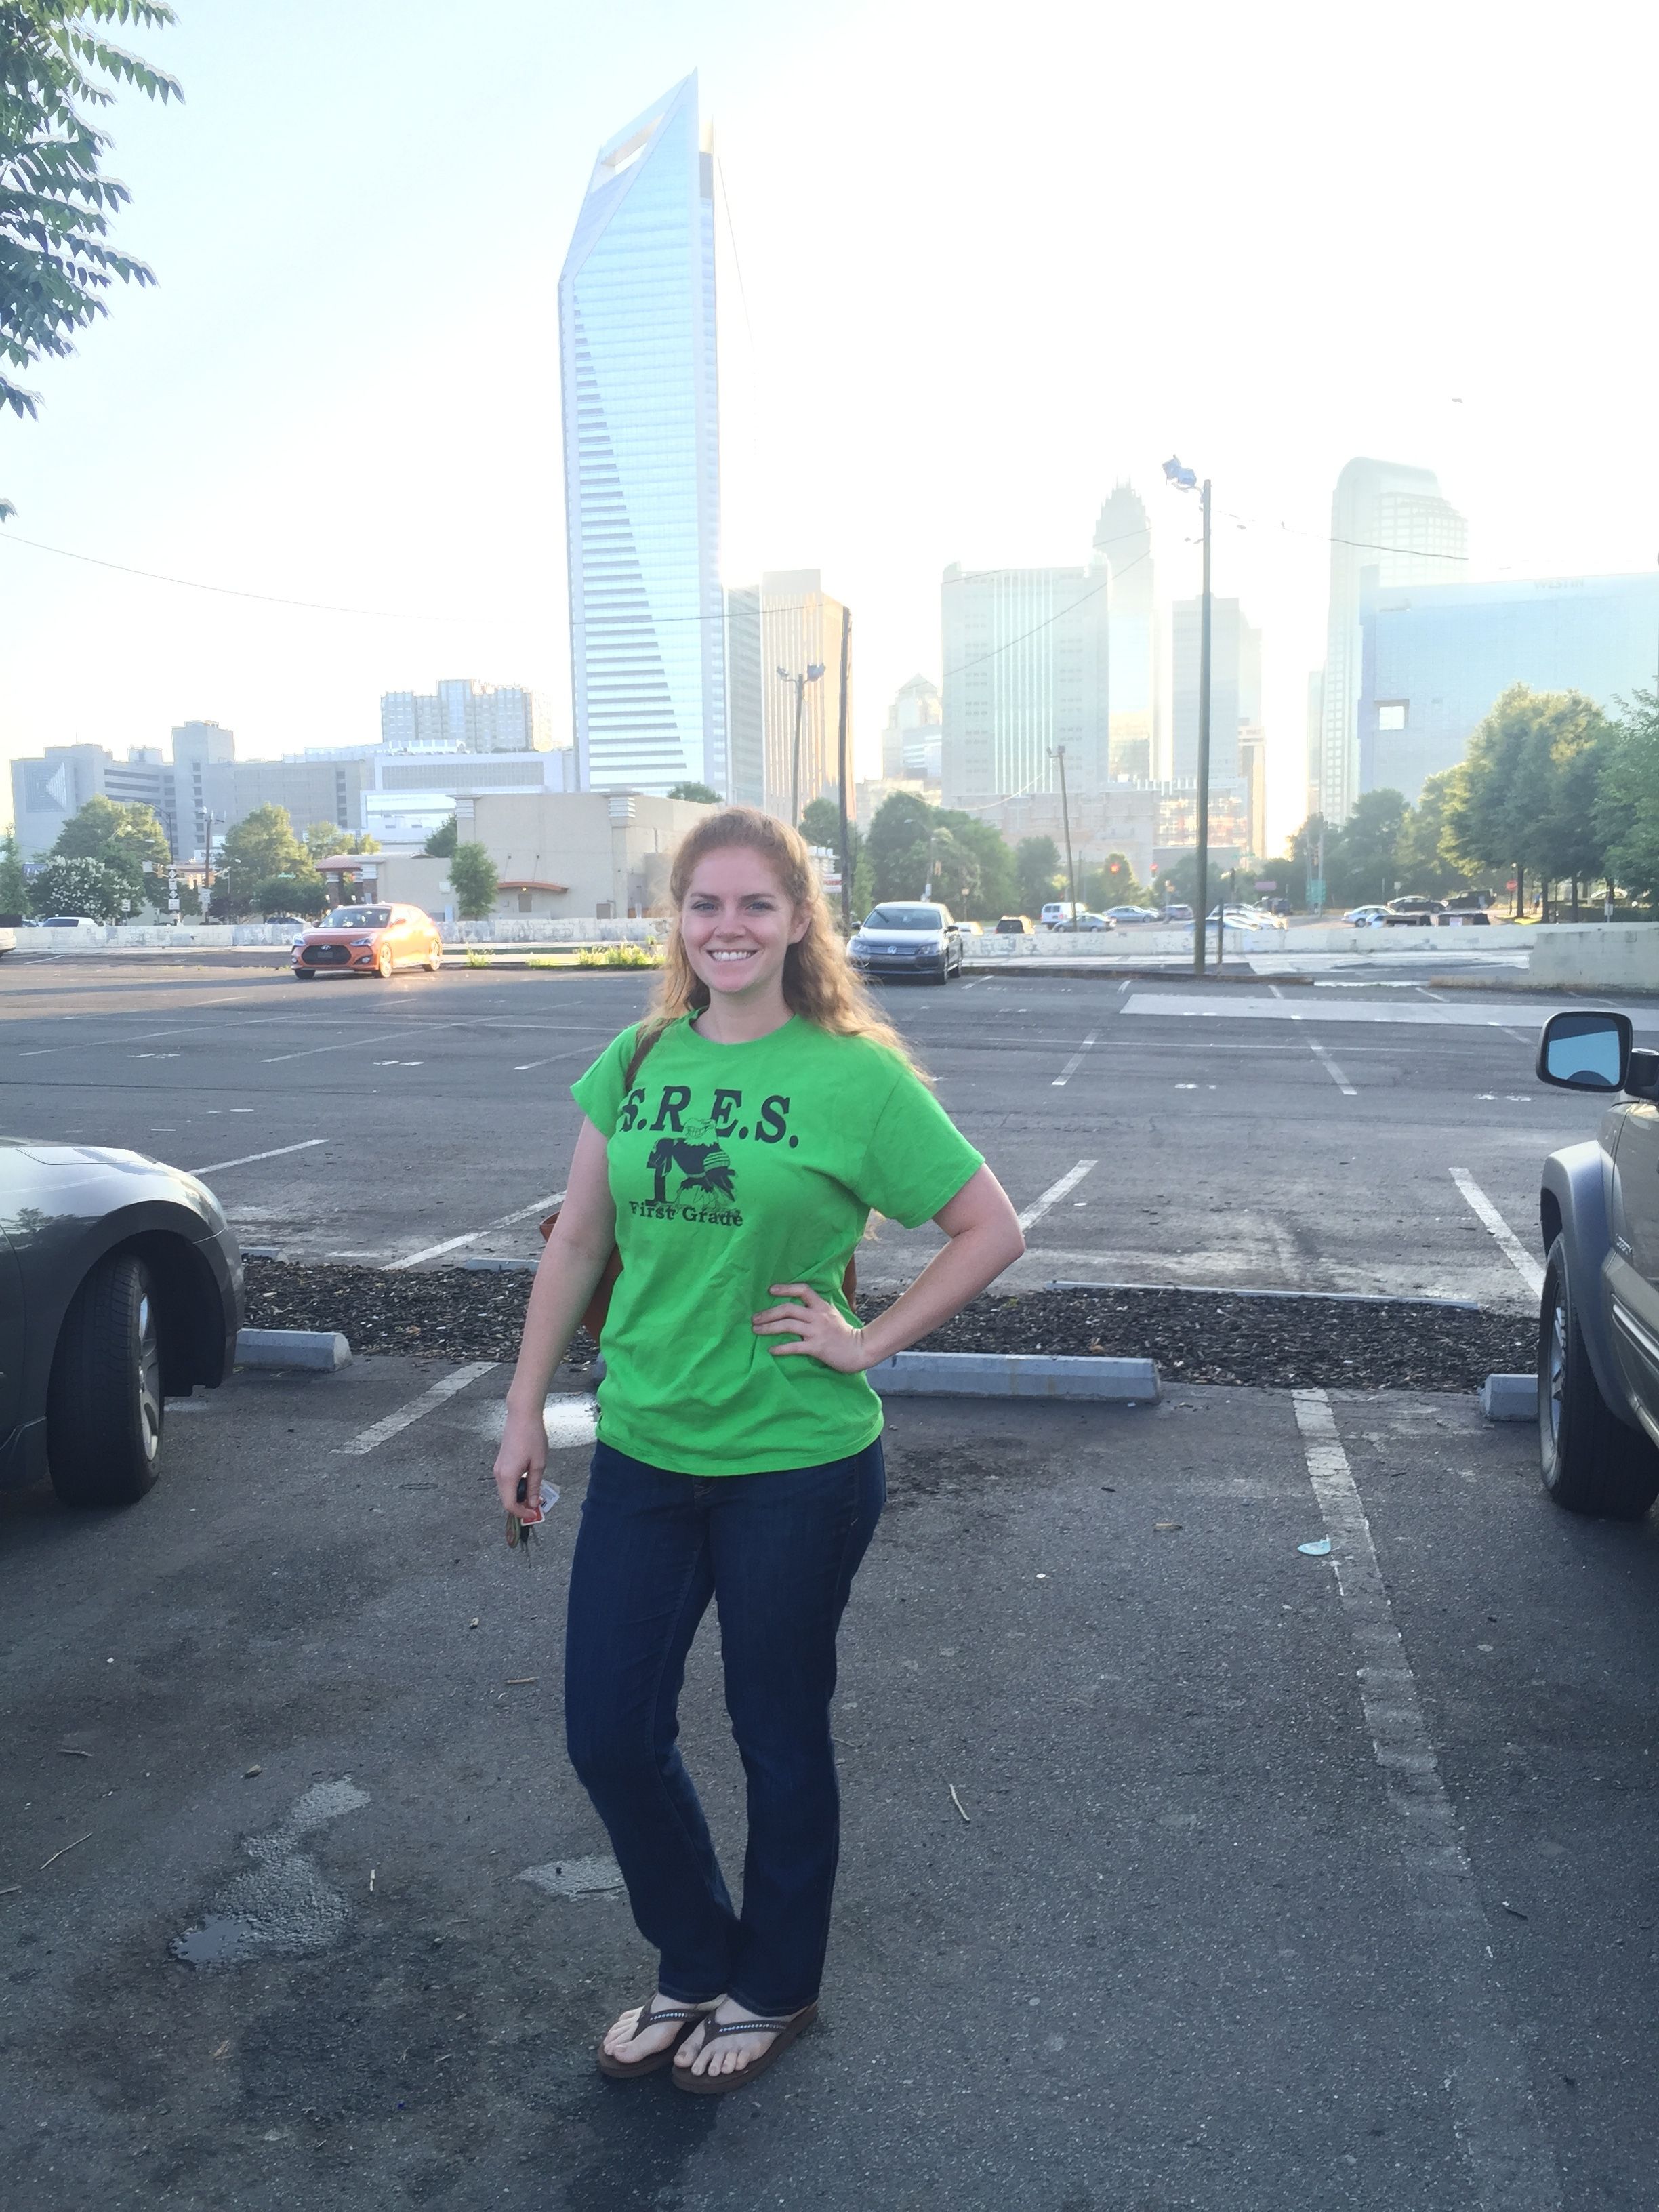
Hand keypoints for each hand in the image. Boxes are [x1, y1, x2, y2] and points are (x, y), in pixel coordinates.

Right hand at [494, 1401, 547, 1518]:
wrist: (522, 1415)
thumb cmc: (532, 1437)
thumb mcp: (538, 1464)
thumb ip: (535, 1486)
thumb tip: (533, 1504)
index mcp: (507, 1477)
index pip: (510, 1505)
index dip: (522, 1513)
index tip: (535, 1514)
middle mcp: (499, 1474)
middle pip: (507, 1499)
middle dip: (521, 1505)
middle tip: (538, 1505)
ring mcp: (498, 1467)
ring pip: (507, 1490)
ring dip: (520, 1495)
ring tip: (536, 1492)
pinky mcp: (501, 1462)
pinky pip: (507, 1481)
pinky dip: (517, 1486)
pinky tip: (529, 1479)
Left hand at [752, 1284, 868, 1372]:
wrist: (860, 1349)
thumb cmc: (844, 1333)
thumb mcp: (832, 1314)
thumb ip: (817, 1309)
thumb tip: (798, 1306)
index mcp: (822, 1306)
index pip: (802, 1290)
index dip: (785, 1288)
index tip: (770, 1290)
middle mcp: (818, 1316)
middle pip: (788, 1309)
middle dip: (768, 1313)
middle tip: (755, 1318)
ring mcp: (817, 1331)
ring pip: (788, 1326)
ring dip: (769, 1327)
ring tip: (756, 1331)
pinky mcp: (817, 1347)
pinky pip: (794, 1346)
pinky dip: (780, 1348)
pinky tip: (771, 1349)